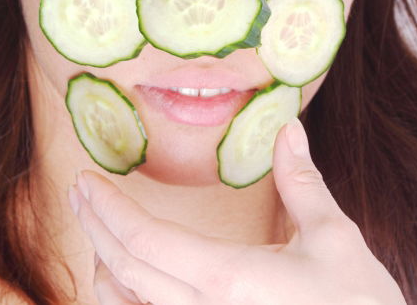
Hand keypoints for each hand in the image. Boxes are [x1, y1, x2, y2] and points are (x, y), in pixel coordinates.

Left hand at [67, 117, 405, 304]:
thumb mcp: (335, 238)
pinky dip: (128, 300)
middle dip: (94, 228)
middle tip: (81, 192)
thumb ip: (302, 182)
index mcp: (227, 280)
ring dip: (104, 267)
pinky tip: (130, 280)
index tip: (86, 179)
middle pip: (124, 271)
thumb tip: (289, 128)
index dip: (106, 208)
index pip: (144, 240)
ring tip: (98, 230)